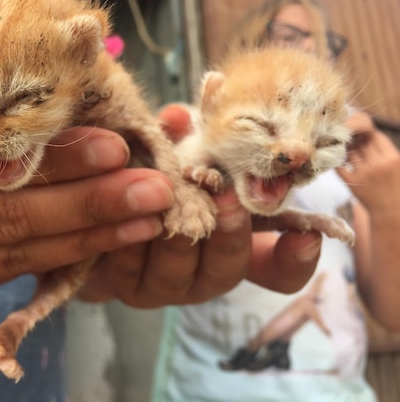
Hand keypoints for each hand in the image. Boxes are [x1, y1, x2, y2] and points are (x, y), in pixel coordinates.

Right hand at [0, 83, 174, 293]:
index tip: (115, 146)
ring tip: (147, 218)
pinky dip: (64, 255)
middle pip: (8, 215)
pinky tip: (108, 239)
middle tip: (152, 188)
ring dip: (90, 235)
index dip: (53, 158)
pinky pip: (12, 271)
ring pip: (17, 252)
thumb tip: (57, 94)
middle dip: (89, 203)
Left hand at [80, 104, 321, 306]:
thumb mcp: (175, 155)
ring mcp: (165, 286)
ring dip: (176, 238)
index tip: (307, 237)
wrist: (94, 215)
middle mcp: (204, 273)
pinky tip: (124, 215)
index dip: (295, 259)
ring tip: (169, 204)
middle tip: (227, 200)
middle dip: (230, 234)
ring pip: (178, 274)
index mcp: (231, 246)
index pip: (276, 269)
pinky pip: (129, 269)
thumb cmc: (149, 179)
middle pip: (228, 269)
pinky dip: (128, 239)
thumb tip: (178, 115)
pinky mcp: (126, 287)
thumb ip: (186, 140)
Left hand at [337, 110, 399, 214]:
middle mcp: (379, 165)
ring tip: (343, 146)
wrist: (390, 210)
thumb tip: (364, 132)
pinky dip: (338, 160)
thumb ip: (382, 149)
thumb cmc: (393, 184)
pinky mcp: (352, 183)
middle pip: (361, 142)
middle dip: (354, 138)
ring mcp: (364, 174)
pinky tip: (337, 157)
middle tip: (348, 135)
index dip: (367, 132)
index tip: (361, 132)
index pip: (375, 136)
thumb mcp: (394, 164)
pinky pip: (340, 165)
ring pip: (349, 152)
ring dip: (345, 148)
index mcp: (392, 158)